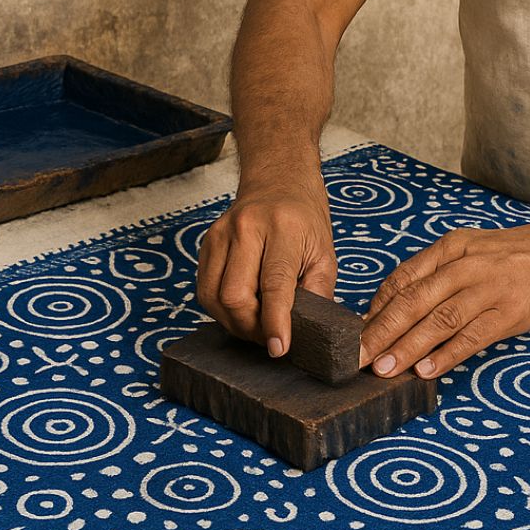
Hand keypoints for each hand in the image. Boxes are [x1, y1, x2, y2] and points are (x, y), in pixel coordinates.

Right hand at [195, 170, 335, 357]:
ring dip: (233, 322)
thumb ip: (317, 293)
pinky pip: (204, 288)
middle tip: (269, 336)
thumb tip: (306, 333)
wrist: (279, 181)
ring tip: (255, 323)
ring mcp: (221, 233)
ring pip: (213, 296)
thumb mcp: (325, 254)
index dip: (275, 321)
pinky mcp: (206, 242)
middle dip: (251, 327)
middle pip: (235, 295)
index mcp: (283, 228)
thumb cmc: (305, 220)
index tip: (278, 348)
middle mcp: (247, 228)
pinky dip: (221, 308)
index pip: (274, 283)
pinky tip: (241, 308)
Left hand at [358, 216, 529, 379]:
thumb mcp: (466, 251)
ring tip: (384, 370)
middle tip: (358, 358)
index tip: (355, 334)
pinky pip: (472, 337)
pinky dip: (447, 355)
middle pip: (415, 301)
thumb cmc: (506, 257)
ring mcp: (488, 289)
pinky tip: (427, 371)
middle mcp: (465, 266)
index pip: (403, 279)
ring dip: (408, 348)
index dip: (376, 308)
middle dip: (382, 332)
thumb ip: (432, 275)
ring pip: (440, 321)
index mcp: (449, 248)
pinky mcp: (509, 313)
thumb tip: (388, 310)